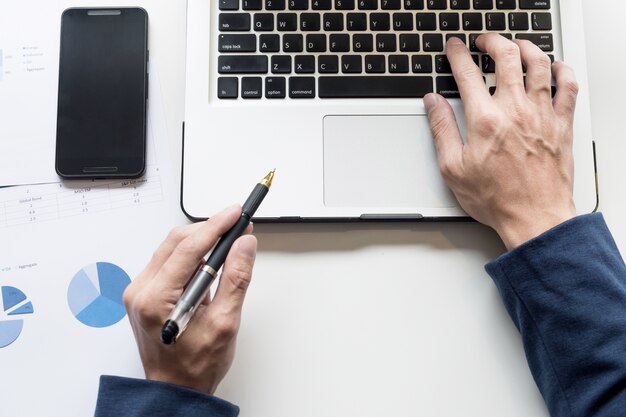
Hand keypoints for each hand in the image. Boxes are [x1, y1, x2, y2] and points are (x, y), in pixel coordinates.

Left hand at [123, 205, 256, 393]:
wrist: (175, 388)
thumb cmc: (194, 366)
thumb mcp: (225, 323)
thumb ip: (235, 279)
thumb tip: (244, 246)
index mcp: (155, 299)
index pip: (188, 248)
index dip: (216, 226)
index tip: (236, 214)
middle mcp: (140, 291)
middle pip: (177, 242)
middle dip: (209, 229)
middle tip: (237, 225)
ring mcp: (139, 291)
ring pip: (172, 248)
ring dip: (201, 240)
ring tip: (229, 241)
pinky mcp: (145, 292)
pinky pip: (169, 261)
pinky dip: (191, 254)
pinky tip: (210, 259)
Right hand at [424, 34, 578, 249]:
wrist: (534, 217)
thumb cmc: (496, 198)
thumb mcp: (453, 168)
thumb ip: (442, 129)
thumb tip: (433, 103)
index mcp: (485, 120)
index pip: (467, 73)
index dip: (457, 54)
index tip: (454, 48)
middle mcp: (515, 110)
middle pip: (506, 56)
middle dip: (491, 41)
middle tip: (483, 42)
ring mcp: (542, 114)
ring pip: (538, 62)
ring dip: (525, 47)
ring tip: (515, 46)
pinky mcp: (562, 123)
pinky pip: (568, 85)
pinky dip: (562, 69)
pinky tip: (553, 67)